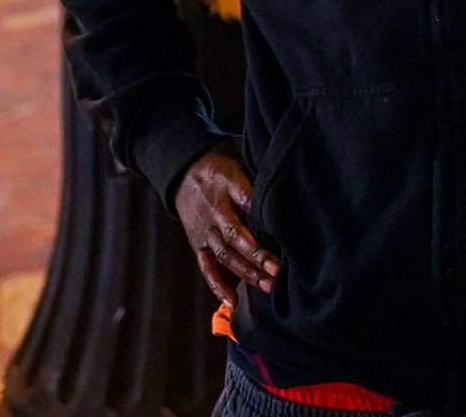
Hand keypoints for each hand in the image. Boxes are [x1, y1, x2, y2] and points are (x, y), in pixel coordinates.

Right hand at [173, 146, 278, 306]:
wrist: (184, 172)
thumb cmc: (221, 169)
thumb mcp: (238, 162)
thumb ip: (255, 178)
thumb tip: (282, 188)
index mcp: (226, 186)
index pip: (245, 200)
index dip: (259, 213)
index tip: (278, 228)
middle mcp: (214, 212)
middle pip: (235, 235)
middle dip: (256, 254)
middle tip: (277, 269)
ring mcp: (204, 231)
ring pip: (224, 255)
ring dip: (245, 272)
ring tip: (267, 286)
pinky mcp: (198, 244)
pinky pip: (206, 267)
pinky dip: (218, 286)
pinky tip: (232, 303)